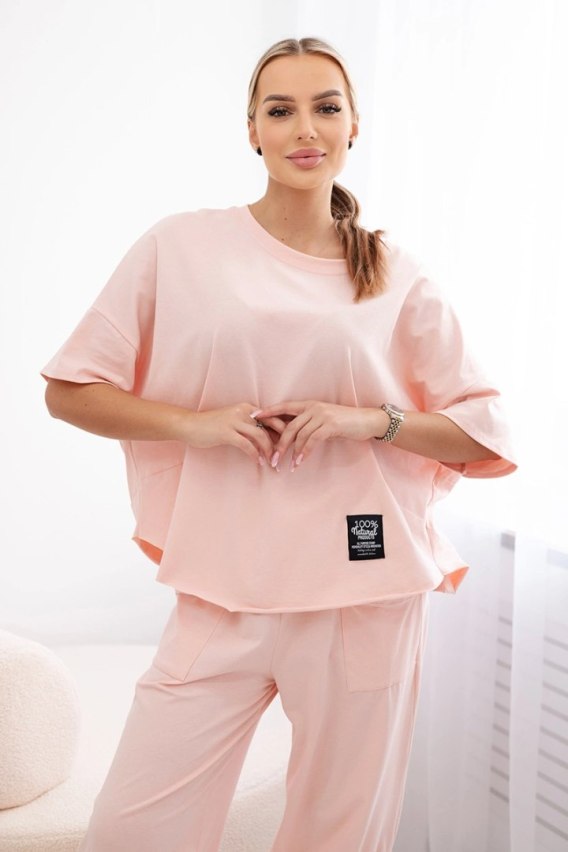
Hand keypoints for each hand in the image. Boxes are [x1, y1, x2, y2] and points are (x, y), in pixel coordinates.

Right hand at [184, 403, 287, 465]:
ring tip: (272, 462)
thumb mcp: (234, 422)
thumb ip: (250, 427)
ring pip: (261, 436)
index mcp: (247, 408)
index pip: (273, 416)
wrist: (189, 425)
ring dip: (269, 451)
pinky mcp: (226, 432)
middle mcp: (244, 411)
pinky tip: (258, 462)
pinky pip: (247, 445)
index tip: (290, 443)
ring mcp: (235, 421)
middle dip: (282, 440)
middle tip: (286, 454)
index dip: (284, 430)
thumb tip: (268, 440)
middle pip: (272, 424)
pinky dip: (255, 455)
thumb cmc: (212, 426)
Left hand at [252, 400, 387, 470]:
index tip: (254, 418)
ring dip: (290, 452)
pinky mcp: (330, 425)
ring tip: (285, 465)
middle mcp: (313, 407)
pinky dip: (304, 453)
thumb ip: (308, 425)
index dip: (268, 412)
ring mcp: (321, 415)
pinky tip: (299, 462)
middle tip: (271, 459)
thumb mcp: (324, 421)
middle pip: (288, 426)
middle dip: (278, 444)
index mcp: (308, 405)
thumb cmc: (345, 423)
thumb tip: (292, 437)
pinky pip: (312, 440)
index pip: (284, 407)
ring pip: (299, 434)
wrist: (367, 421)